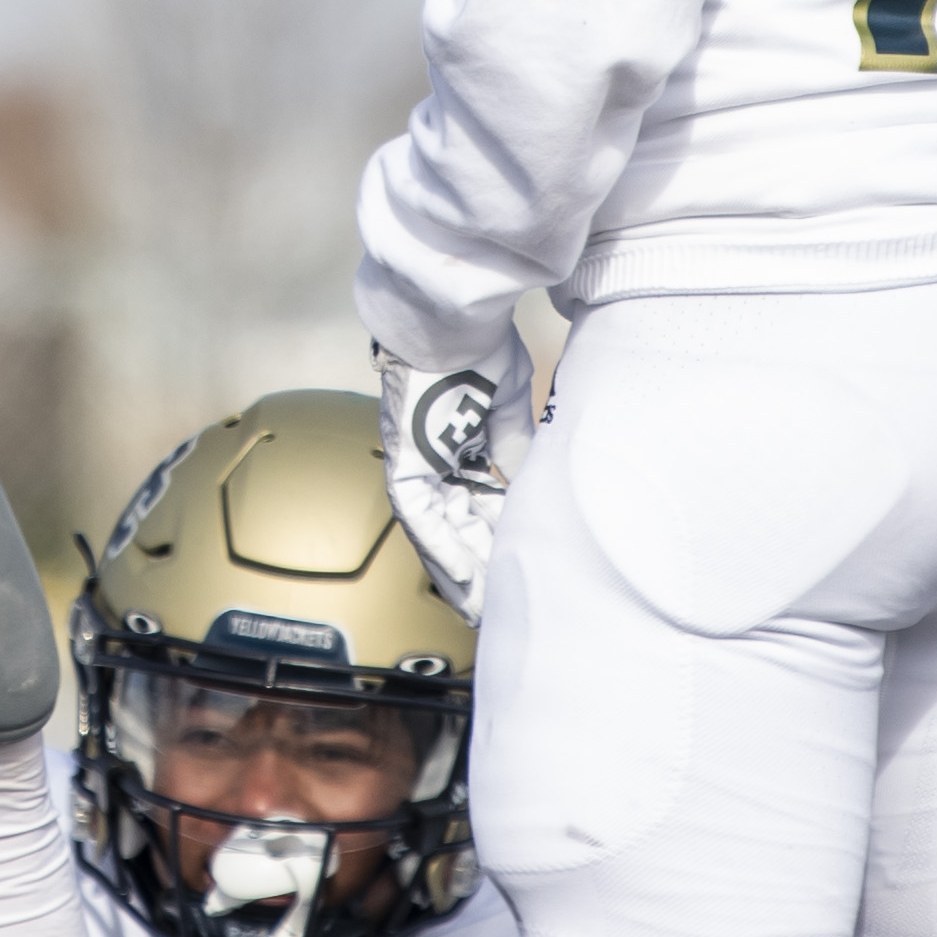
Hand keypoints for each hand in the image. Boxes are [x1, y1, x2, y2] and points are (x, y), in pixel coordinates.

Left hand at [373, 340, 515, 615]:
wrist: (451, 322)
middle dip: (483, 573)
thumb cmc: (478, 351)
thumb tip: (530, 480)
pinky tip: (461, 580)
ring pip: (440, 534)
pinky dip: (442, 550)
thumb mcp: (509, 407)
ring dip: (460, 576)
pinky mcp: (405, 465)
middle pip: (462, 531)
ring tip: (480, 613)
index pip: (484, 510)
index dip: (500, 545)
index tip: (518, 575)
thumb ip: (515, 448)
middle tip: (499, 613)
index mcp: (463, 451)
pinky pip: (423, 518)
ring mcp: (419, 466)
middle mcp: (438, 465)